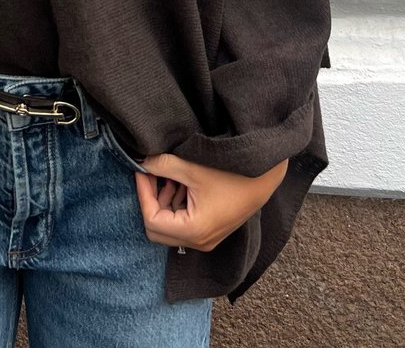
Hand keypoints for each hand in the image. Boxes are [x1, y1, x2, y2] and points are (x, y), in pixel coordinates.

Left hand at [133, 152, 287, 252]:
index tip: (141, 171)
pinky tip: (180, 182)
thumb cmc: (231, 173)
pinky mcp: (209, 231)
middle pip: (157, 228)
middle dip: (150, 199)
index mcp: (193, 231)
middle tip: (150, 174)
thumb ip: (163, 165)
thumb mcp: (192, 167)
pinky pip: (182, 223)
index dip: (142, 194)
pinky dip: (175, 204)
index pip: (151, 220)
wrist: (263, 177)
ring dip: (163, 201)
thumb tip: (141, 161)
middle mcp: (198, 242)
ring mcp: (205, 239)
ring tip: (168, 175)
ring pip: (169, 226)